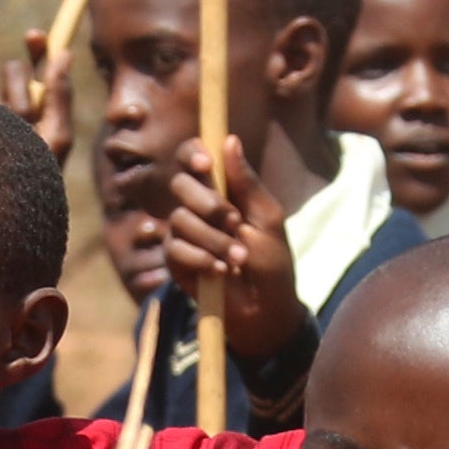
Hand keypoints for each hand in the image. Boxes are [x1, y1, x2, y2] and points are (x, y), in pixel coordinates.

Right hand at [0, 38, 72, 162]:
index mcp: (43, 103)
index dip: (38, 47)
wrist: (9, 200)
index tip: (35, 36)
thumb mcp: (58, 135)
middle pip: (15, 70)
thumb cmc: (41, 172)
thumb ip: (61, 94)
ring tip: (12, 135)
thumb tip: (65, 53)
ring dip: (6, 106)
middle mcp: (18, 102)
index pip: (39, 65)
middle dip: (20, 85)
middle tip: (27, 113)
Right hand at [153, 136, 305, 369]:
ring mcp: (183, 234)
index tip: (207, 164)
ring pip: (179, 219)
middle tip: (234, 222)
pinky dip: (201, 259)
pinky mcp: (176, 262)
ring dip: (213, 239)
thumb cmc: (272, 262)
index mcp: (220, 190)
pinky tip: (221, 271)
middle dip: (208, 203)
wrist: (266, 308)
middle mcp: (197, 207)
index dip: (194, 154)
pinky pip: (175, 249)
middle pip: (180, 185)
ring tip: (238, 258)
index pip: (194, 159)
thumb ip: (246, 183)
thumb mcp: (267, 218)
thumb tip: (230, 140)